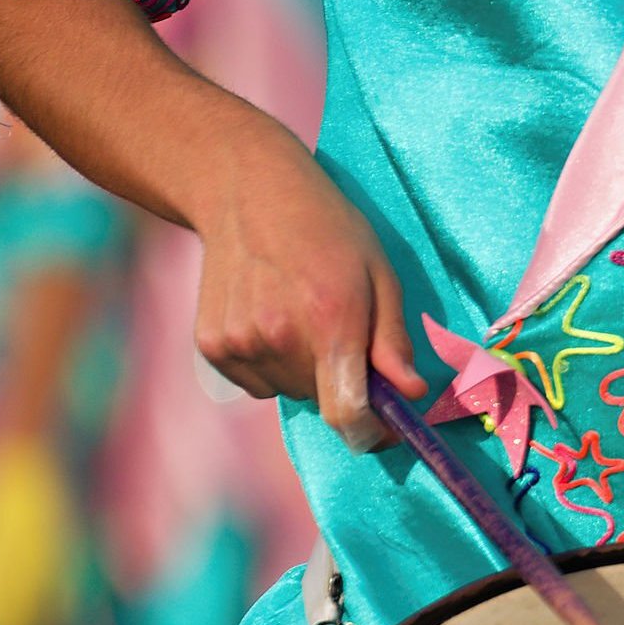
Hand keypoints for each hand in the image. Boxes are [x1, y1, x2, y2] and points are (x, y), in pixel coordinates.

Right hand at [190, 127, 426, 449]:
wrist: (246, 191)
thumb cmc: (327, 229)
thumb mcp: (379, 273)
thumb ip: (392, 340)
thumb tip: (412, 394)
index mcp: (330, 321)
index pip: (346, 415)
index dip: (371, 433)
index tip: (387, 427)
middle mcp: (280, 338)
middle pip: (322, 401)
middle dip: (342, 384)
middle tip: (341, 333)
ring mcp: (239, 343)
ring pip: (290, 390)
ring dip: (306, 372)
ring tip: (301, 314)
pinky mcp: (212, 346)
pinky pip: (257, 382)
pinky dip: (272, 364)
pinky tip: (270, 317)